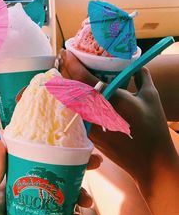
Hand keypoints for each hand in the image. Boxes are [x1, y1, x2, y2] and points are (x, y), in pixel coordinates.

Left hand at [0, 70, 101, 214]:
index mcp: (17, 182)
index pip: (39, 161)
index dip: (56, 152)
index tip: (72, 145)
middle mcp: (32, 193)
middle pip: (59, 176)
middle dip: (79, 169)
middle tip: (93, 164)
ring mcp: (41, 210)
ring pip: (67, 197)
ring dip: (81, 195)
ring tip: (85, 200)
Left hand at [59, 49, 177, 188]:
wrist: (150, 163)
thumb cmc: (153, 129)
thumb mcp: (150, 96)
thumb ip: (142, 75)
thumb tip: (136, 64)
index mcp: (109, 100)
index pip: (81, 78)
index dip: (70, 62)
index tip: (66, 51)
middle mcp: (95, 113)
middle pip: (69, 89)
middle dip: (62, 71)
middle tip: (61, 58)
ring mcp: (89, 126)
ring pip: (69, 102)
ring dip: (64, 86)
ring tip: (64, 72)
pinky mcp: (89, 135)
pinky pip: (74, 113)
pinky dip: (70, 101)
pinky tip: (71, 93)